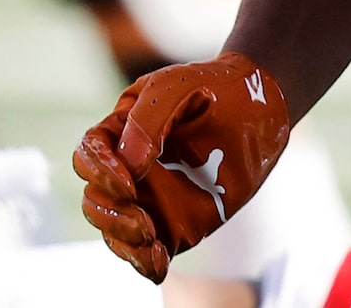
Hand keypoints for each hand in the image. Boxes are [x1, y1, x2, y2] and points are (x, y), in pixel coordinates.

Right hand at [73, 53, 291, 282]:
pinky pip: (149, 250)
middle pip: (96, 198)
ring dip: (123, 241)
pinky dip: (146, 262)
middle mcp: (130, 168)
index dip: (98, 172)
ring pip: (115, 229)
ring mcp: (152, 197)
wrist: (261, 105)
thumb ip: (148, 122)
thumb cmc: (214, 87)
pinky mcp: (176, 222)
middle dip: (110, 214)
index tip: (128, 183)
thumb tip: (128, 166)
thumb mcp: (175, 88)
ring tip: (149, 239)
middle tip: (141, 219)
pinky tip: (158, 262)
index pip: (89, 155)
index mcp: (121, 131)